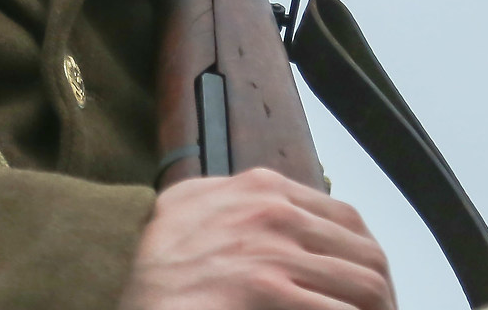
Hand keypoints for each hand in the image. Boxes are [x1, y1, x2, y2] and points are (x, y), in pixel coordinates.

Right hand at [117, 168, 395, 309]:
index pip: (349, 222)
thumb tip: (284, 217)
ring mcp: (271, 250)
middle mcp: (275, 211)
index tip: (370, 295)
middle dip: (382, 298)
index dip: (368, 264)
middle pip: (366, 256)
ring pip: (364, 287)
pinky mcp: (264, 287)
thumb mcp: (199, 205)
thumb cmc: (146, 251)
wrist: (106, 270)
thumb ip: (244, 205)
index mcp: (263, 189)